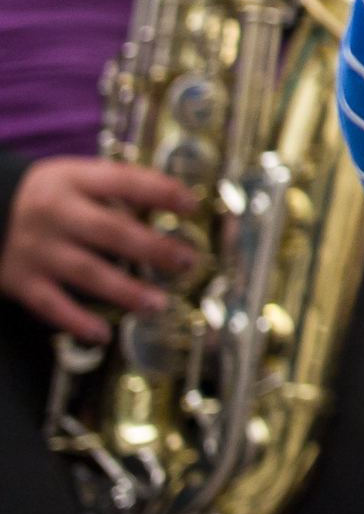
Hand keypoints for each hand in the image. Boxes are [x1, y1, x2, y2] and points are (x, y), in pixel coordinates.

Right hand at [2, 157, 196, 343]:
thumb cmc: (43, 197)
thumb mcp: (74, 179)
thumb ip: (115, 190)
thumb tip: (171, 206)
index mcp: (73, 180)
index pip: (123, 181)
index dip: (160, 192)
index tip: (192, 206)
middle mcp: (56, 213)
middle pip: (110, 231)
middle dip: (153, 248)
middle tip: (186, 262)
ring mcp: (37, 249)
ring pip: (87, 272)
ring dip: (125, 290)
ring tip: (158, 304)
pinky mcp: (21, 281)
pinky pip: (51, 305)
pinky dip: (77, 321)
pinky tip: (102, 334)